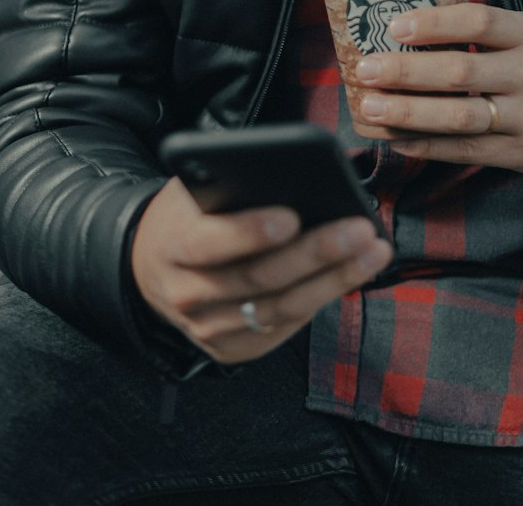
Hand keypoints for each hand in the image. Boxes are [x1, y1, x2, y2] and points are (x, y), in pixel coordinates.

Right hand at [131, 176, 392, 362]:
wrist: (150, 267)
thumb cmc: (187, 215)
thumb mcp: (192, 190)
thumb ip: (228, 183)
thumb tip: (290, 172)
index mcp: (172, 245)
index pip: (210, 242)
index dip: (250, 232)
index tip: (292, 215)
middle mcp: (186, 294)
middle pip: (259, 279)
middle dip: (316, 253)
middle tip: (360, 228)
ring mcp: (208, 329)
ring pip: (280, 309)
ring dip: (334, 280)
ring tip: (373, 251)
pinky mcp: (230, 349)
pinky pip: (284, 329)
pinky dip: (320, 300)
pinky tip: (351, 276)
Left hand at [353, 2, 522, 173]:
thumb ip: (483, 31)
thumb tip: (411, 25)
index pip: (480, 23)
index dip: (436, 23)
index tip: (396, 24)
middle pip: (461, 73)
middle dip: (407, 73)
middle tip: (366, 70)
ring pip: (459, 118)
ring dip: (409, 114)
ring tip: (370, 108)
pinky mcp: (520, 154)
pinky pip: (466, 152)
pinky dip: (426, 146)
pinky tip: (394, 139)